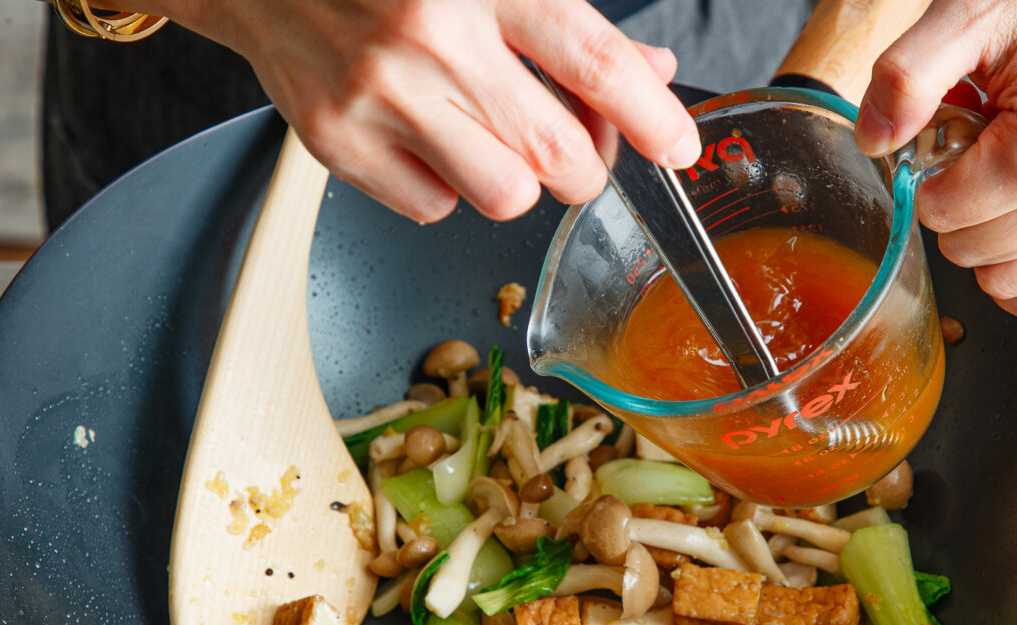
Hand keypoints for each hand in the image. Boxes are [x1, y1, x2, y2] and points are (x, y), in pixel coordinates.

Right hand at [151, 0, 699, 222]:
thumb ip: (568, 23)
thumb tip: (649, 73)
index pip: (593, 62)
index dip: (652, 118)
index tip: (678, 149)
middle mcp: (430, 37)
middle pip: (559, 158)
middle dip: (583, 167)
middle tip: (571, 147)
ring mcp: (379, 96)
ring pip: (503, 197)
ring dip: (514, 180)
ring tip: (484, 136)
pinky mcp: (337, 142)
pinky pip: (434, 210)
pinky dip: (446, 190)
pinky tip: (426, 142)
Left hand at [854, 0, 1016, 324]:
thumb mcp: (968, 13)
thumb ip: (905, 78)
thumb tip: (872, 140)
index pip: (940, 214)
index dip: (927, 178)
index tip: (950, 136)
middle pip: (969, 251)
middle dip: (956, 206)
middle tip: (982, 144)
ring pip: (1008, 278)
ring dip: (990, 232)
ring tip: (1010, 163)